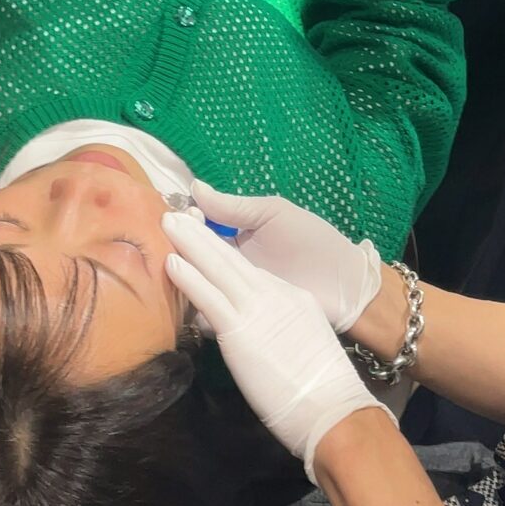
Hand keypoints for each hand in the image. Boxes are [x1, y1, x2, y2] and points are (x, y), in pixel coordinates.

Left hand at [163, 215, 389, 479]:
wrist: (330, 402)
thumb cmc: (319, 384)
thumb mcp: (302, 340)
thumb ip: (277, 330)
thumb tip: (257, 336)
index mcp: (288, 296)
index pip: (247, 268)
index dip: (221, 250)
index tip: (201, 237)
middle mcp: (273, 293)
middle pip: (231, 259)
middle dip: (202, 234)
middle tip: (177, 215)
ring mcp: (256, 309)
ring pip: (218, 268)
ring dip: (190, 244)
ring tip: (168, 224)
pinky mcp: (240, 329)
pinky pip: (209, 297)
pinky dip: (189, 278)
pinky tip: (172, 263)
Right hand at [183, 178, 380, 333]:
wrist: (344, 285)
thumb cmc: (312, 241)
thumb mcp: (273, 215)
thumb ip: (234, 206)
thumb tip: (194, 187)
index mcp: (234, 235)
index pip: (197, 229)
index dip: (184, 224)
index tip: (174, 220)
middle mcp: (228, 263)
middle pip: (191, 257)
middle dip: (175, 250)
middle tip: (160, 245)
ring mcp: (231, 292)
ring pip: (195, 285)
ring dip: (179, 279)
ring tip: (164, 272)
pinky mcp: (238, 319)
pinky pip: (209, 313)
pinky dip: (194, 308)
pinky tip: (180, 302)